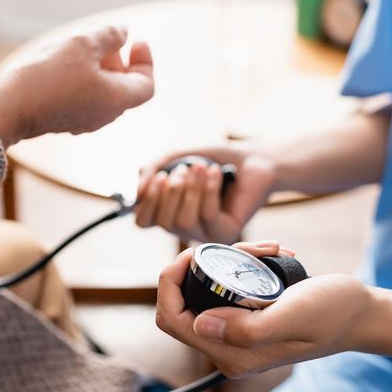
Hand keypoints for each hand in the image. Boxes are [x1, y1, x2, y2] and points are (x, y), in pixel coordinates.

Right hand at [0, 24, 153, 146]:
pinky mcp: (63, 120)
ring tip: (78, 44)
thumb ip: (110, 34)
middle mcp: (104, 115)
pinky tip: (60, 60)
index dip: (146, 61)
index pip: (146, 84)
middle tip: (101, 36)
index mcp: (117, 100)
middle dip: (118, 58)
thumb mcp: (83, 43)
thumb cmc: (48, 76)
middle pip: (123, 86)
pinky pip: (81, 96)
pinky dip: (80, 77)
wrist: (9, 106)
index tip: (136, 42)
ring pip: (101, 90)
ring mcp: (83, 120)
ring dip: (97, 65)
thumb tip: (123, 33)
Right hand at [135, 144, 275, 243]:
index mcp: (169, 213)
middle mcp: (185, 228)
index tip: (160, 176)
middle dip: (172, 192)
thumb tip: (138, 193)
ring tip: (202, 168)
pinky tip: (216, 173)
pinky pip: (208, 216)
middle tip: (185, 169)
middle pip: (164, 222)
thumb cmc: (213, 160)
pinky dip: (209, 190)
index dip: (147, 201)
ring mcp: (205, 234)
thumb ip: (150, 171)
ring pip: (184, 221)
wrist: (253, 159)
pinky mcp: (226, 233)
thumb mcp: (174, 158)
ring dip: (191, 190)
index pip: (143, 221)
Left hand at [155, 241, 373, 377]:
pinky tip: (270, 253)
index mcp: (232, 355)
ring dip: (226, 260)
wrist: (361, 314)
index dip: (169, 283)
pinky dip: (240, 264)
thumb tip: (200, 325)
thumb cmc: (334, 313)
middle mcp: (228, 350)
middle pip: (182, 304)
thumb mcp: (293, 316)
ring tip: (265, 248)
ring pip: (203, 291)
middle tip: (233, 245)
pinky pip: (224, 288)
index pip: (172, 319)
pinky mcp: (245, 320)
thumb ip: (247, 329)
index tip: (192, 253)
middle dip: (198, 267)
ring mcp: (236, 336)